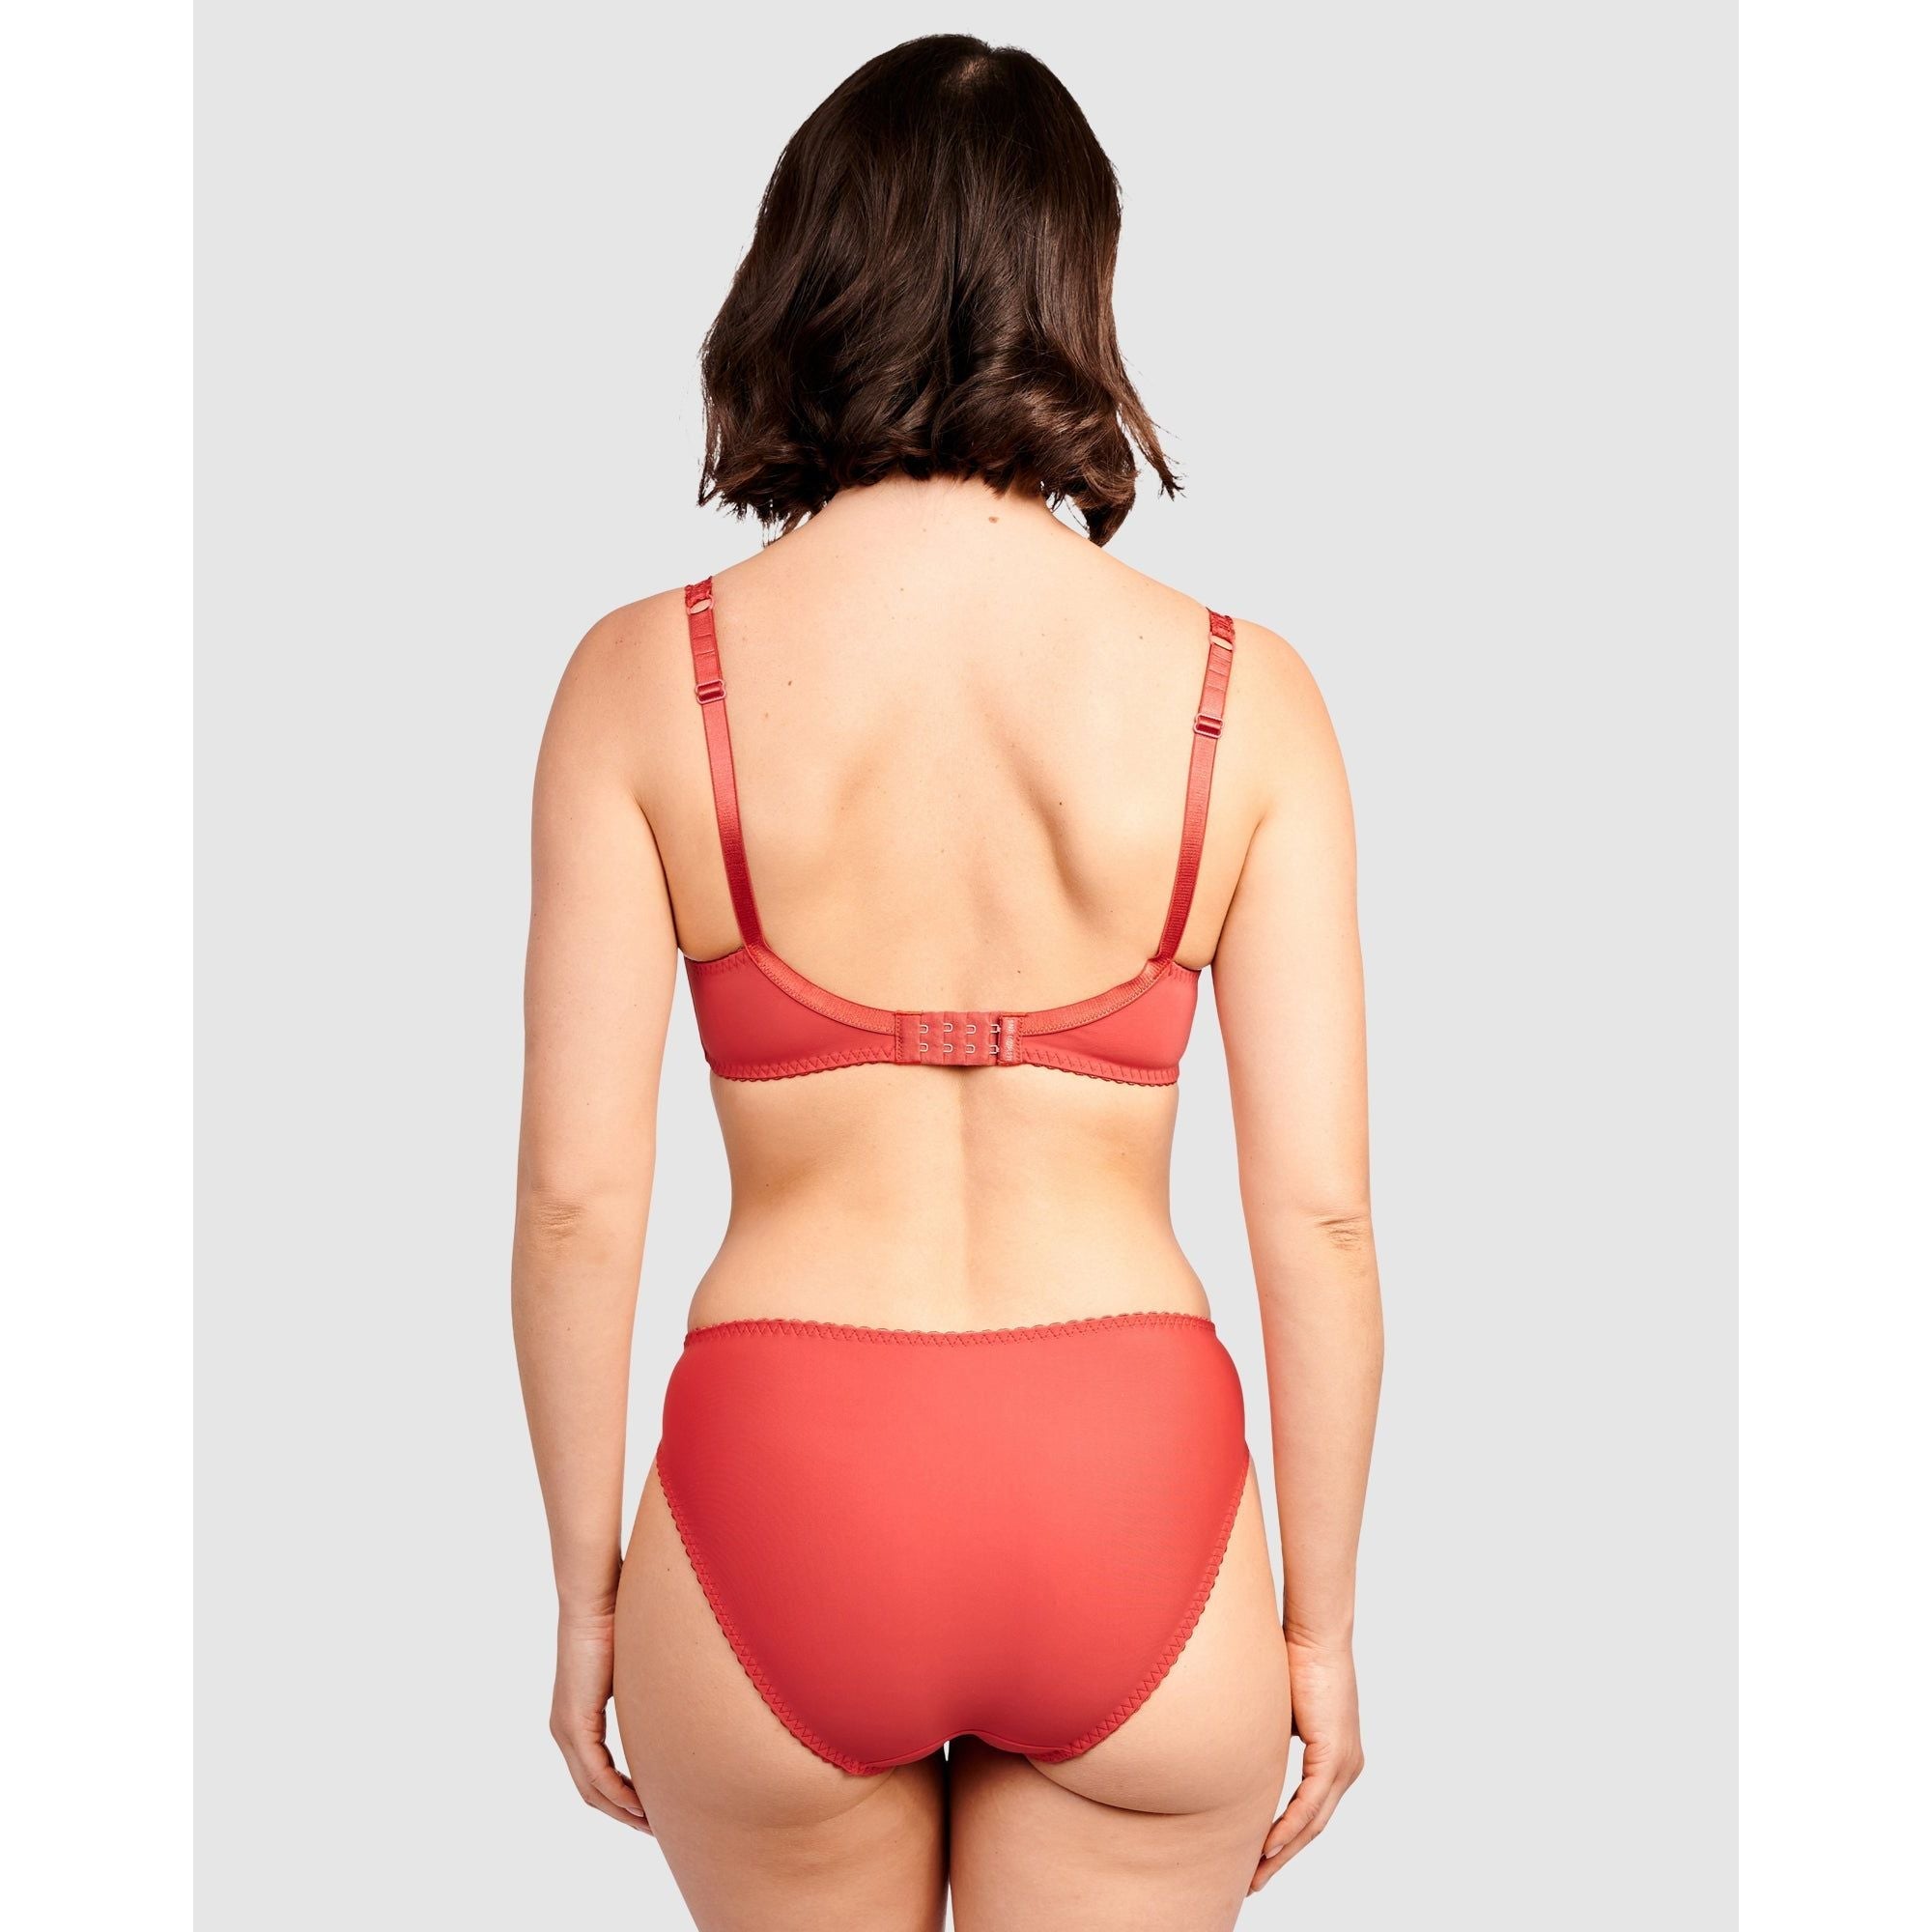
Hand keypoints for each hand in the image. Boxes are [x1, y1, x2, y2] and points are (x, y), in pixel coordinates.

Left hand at [550, 1607, 649, 1832]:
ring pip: (592, 1789)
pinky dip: (619, 1793)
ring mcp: (565, 1729)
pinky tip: (640, 1805)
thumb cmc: (617, 1623)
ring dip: (622, 1811)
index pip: (596, 1774)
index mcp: (576, 1719)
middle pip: (591, 1791)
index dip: (622, 1798)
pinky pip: (595, 1773)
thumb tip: (674, 1700)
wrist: (596, 1600)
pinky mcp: (574, 1722)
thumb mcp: (633, 1673)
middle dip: (623, 1814)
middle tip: (654, 1829)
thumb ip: (643, 1696)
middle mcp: (564, 1730)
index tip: (651, 1811)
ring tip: (652, 1825)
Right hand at [1249, 1636, 1363, 1893]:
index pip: (1311, 1811)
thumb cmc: (1295, 1662)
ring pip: (1312, 1823)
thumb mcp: (1279, 1715)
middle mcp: (1347, 1767)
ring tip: (1256, 1874)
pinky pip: (1310, 1804)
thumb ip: (1269, 1743)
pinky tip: (1269, 1846)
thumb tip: (1244, 1758)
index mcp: (1337, 1758)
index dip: (1285, 1838)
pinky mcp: (1335, 1756)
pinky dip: (1289, 1827)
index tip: (1259, 1858)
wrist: (1314, 1635)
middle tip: (1255, 1882)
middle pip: (1313, 1827)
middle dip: (1282, 1857)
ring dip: (1282, 1851)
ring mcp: (1345, 1764)